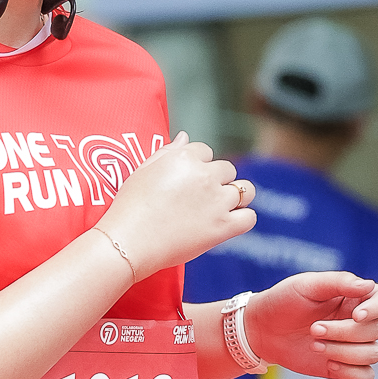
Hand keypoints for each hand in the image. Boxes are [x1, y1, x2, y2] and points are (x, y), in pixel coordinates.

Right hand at [102, 132, 255, 276]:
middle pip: (227, 169)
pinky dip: (242, 219)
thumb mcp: (143, 170)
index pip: (205, 151)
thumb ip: (167, 151)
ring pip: (245, 190)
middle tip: (198, 199)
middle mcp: (204, 175)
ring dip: (236, 196)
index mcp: (184, 158)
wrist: (128, 241)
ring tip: (219, 208)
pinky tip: (228, 223)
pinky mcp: (223, 227)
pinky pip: (249, 217)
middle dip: (217, 181)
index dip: (198, 166)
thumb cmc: (130, 207)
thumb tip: (186, 136)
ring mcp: (216, 201)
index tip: (187, 182)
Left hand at [242, 272, 377, 378]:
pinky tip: (328, 364)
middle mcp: (358, 321)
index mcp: (354, 297)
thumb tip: (369, 285)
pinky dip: (350, 372)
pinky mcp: (344, 366)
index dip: (377, 309)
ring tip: (314, 345)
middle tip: (313, 329)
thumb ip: (338, 282)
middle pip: (375, 331)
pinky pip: (365, 375)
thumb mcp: (307, 285)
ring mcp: (353, 345)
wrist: (262, 330)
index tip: (355, 315)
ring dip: (343, 352)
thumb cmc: (284, 301)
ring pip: (372, 354)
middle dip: (343, 333)